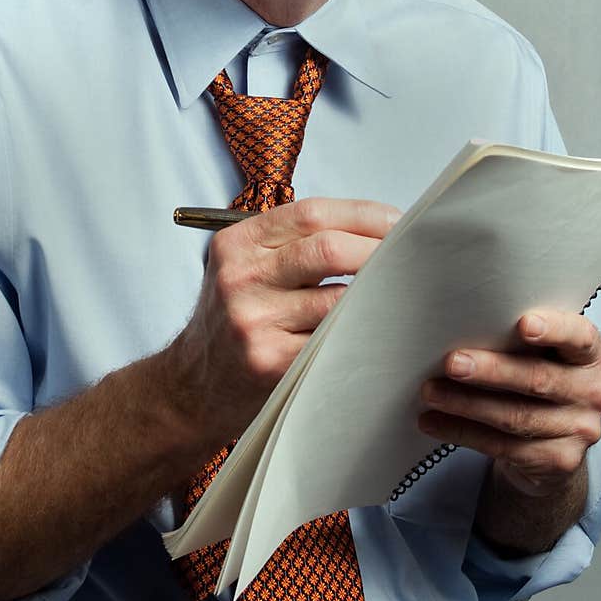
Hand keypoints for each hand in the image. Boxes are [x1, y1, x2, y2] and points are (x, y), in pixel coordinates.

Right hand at [170, 197, 400, 452]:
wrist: (191, 386)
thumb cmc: (233, 321)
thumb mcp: (243, 268)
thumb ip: (291, 245)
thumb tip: (372, 230)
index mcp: (237, 243)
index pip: (312, 214)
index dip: (363, 215)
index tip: (397, 223)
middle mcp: (240, 277)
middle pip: (328, 249)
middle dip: (379, 251)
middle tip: (408, 260)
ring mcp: (252, 321)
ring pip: (337, 299)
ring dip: (379, 296)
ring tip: (402, 295)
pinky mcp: (269, 361)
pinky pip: (332, 340)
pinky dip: (362, 333)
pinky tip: (378, 331)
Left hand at [418, 309, 600, 495]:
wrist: (555, 441)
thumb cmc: (540, 376)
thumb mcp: (543, 352)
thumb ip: (519, 337)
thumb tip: (460, 322)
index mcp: (592, 355)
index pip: (580, 337)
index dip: (554, 330)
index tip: (523, 324)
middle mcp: (593, 392)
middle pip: (538, 379)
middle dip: (491, 371)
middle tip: (452, 363)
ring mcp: (580, 430)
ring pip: (516, 416)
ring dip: (466, 404)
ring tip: (431, 393)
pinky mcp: (558, 461)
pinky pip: (503, 446)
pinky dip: (462, 432)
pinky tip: (434, 422)